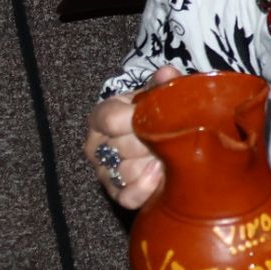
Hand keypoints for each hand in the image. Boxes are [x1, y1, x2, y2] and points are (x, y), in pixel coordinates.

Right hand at [84, 64, 183, 208]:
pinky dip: (147, 188)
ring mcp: (104, 172)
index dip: (137, 119)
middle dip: (153, 143)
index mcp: (102, 116)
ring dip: (155, 164)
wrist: (158, 136)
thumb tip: (168, 73)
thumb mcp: (157, 94)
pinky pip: (127, 196)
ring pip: (127, 171)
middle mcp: (96, 146)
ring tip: (173, 156)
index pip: (110, 119)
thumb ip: (162, 84)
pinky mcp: (116, 193)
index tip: (158, 118)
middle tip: (174, 139)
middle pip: (123, 147)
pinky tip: (163, 175)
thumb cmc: (155, 113)